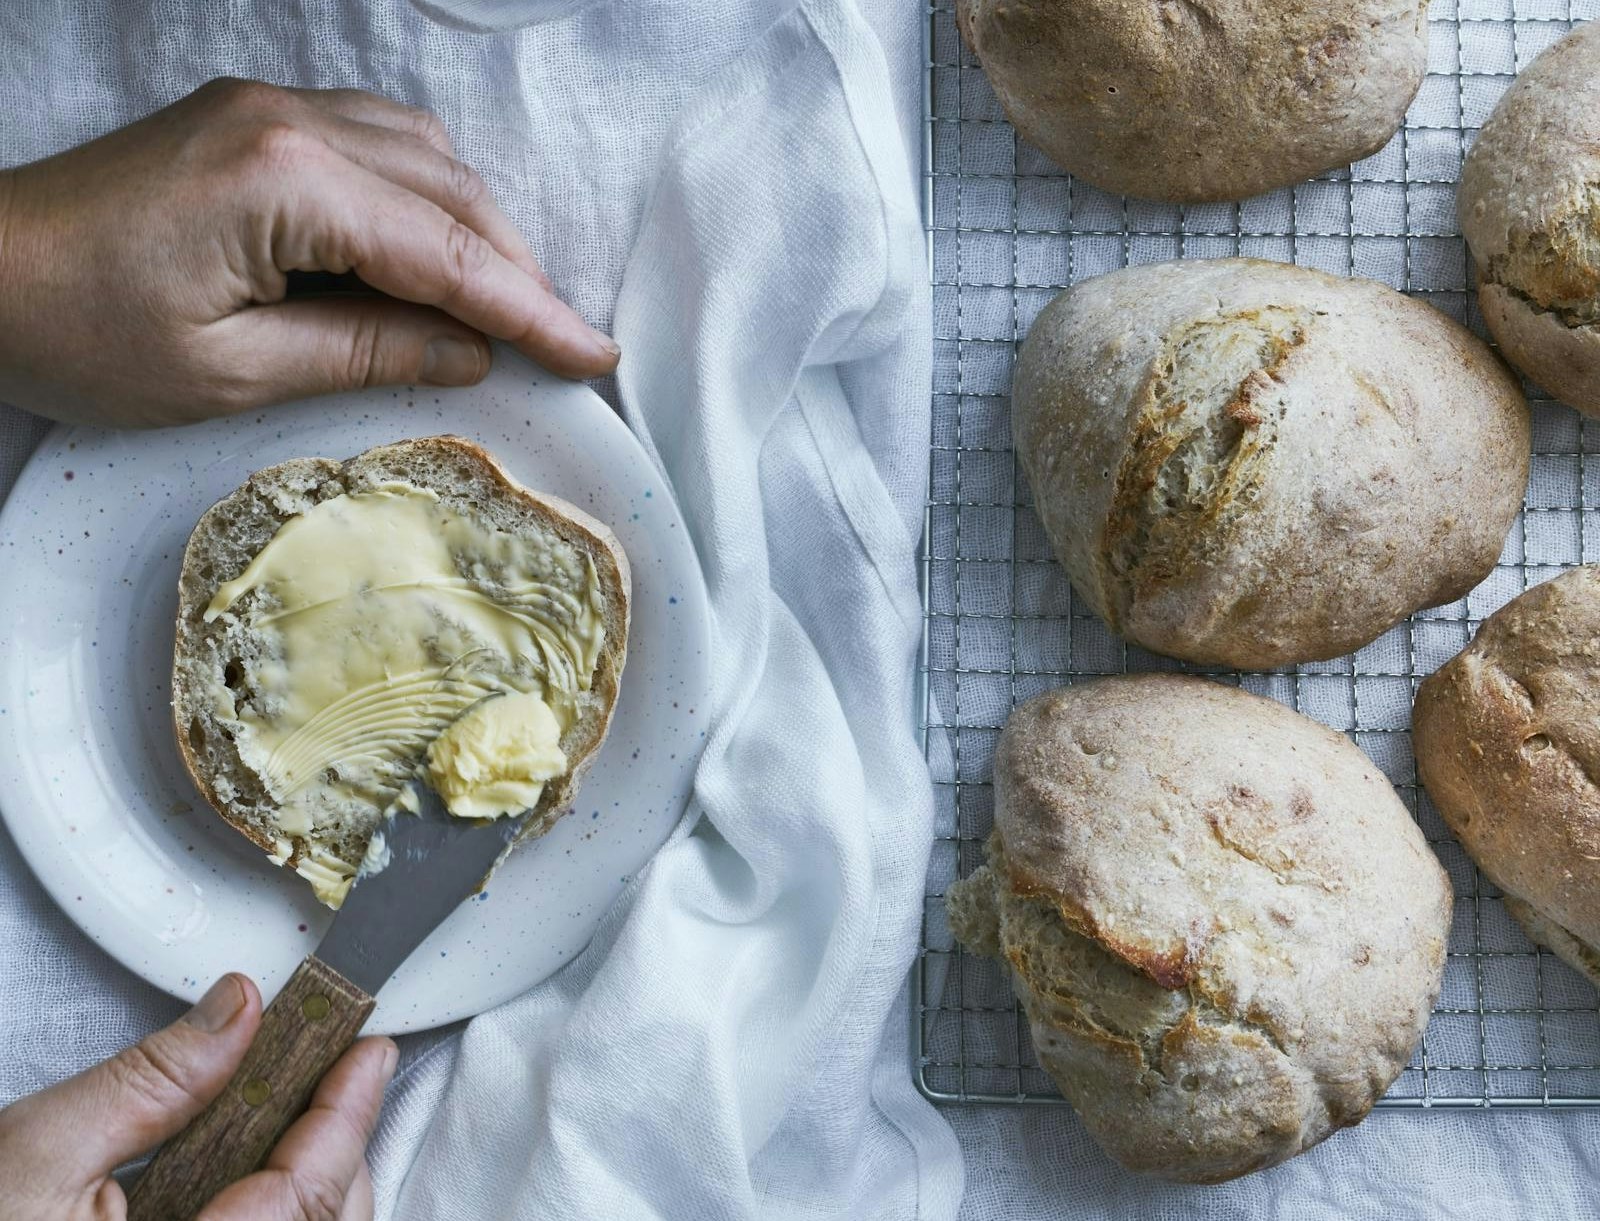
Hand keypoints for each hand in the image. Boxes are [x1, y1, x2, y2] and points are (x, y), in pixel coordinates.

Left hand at [0, 77, 618, 426]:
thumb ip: (365, 349)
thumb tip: (470, 351)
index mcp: (285, 181)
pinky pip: (377, 142)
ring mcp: (268, 108)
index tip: (592, 356)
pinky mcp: (251, 118)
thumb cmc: (77, 332)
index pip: (445, 251)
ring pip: (424, 156)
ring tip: (511, 308)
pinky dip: (427, 199)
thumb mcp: (231, 370)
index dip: (530, 311)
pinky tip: (435, 251)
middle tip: (565, 344)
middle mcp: (290, 120)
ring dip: (477, 231)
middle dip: (517, 270)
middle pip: (451, 190)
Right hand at [0, 975, 395, 1219]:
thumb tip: (238, 1010)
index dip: (347, 1114)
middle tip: (339, 1071)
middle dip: (341, 1146)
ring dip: (316, 1185)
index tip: (370, 1051)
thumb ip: (150, 1082)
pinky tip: (258, 1174)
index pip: (306, 1195)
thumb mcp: (36, 1154)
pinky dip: (281, 1214)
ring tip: (299, 1114)